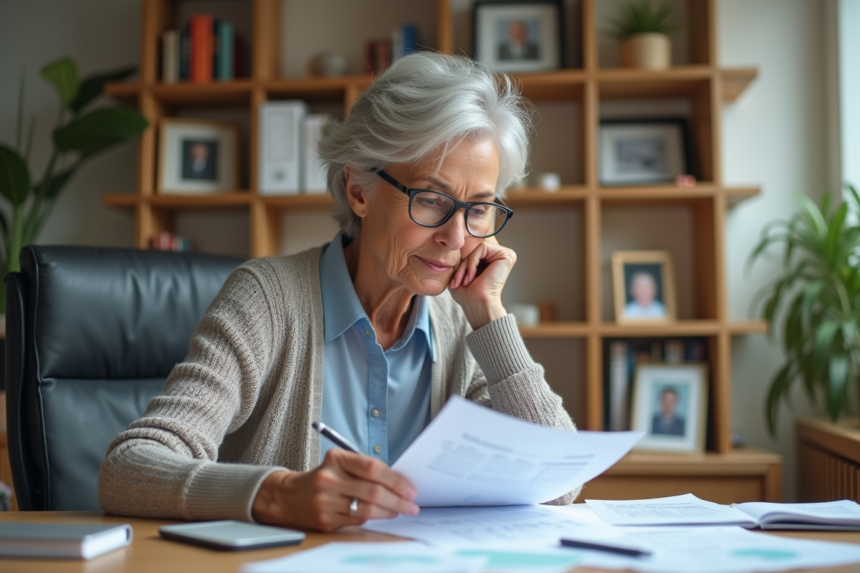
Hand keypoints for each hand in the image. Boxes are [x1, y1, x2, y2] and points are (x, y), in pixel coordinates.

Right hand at [251, 449, 418, 531]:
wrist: (288, 496)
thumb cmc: (324, 477)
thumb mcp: (340, 464)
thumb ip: (364, 469)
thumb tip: (398, 481)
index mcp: (336, 459)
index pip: (372, 467)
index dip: (395, 479)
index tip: (410, 488)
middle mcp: (329, 478)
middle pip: (373, 491)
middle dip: (398, 499)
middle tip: (412, 503)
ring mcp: (326, 501)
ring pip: (367, 509)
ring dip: (389, 510)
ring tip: (400, 509)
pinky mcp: (325, 520)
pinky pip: (357, 519)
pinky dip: (373, 517)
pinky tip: (382, 514)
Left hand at [448, 237, 515, 329]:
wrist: (477, 306)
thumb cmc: (468, 294)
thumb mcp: (460, 272)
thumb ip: (461, 259)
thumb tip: (455, 243)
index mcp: (492, 260)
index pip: (472, 251)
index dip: (462, 265)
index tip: (456, 282)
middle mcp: (501, 256)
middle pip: (474, 250)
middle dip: (463, 265)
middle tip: (459, 282)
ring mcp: (506, 254)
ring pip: (476, 249)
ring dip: (466, 266)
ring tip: (466, 281)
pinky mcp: (507, 255)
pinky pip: (482, 248)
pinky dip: (472, 263)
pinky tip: (472, 277)